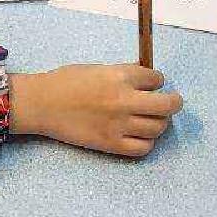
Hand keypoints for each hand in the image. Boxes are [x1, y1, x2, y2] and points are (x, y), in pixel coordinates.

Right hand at [8, 64, 181, 157]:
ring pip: (158, 127)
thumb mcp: (99, 69)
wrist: (42, 103)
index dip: (156, 81)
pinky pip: (143, 148)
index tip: (151, 84)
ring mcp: (119, 124)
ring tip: (150, 119)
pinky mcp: (111, 144)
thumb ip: (124, 74)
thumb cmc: (66, 81)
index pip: (156, 78)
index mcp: (120, 76)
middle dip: (173, 102)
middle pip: (168, 105)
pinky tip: (139, 135)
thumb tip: (146, 80)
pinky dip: (146, 142)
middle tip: (170, 102)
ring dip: (159, 123)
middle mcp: (124, 100)